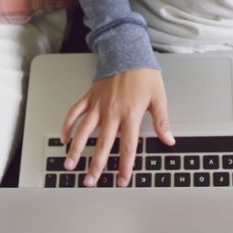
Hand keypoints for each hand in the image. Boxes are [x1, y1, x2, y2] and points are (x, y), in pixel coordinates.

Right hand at [61, 68, 174, 187]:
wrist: (127, 51)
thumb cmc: (144, 73)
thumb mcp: (158, 97)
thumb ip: (161, 121)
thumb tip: (169, 140)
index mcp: (130, 114)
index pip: (127, 147)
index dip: (124, 166)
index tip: (121, 180)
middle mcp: (112, 112)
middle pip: (102, 144)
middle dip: (95, 165)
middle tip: (90, 181)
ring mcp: (98, 105)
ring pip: (83, 131)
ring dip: (75, 149)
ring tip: (69, 164)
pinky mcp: (89, 97)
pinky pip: (74, 112)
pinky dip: (67, 125)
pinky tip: (63, 138)